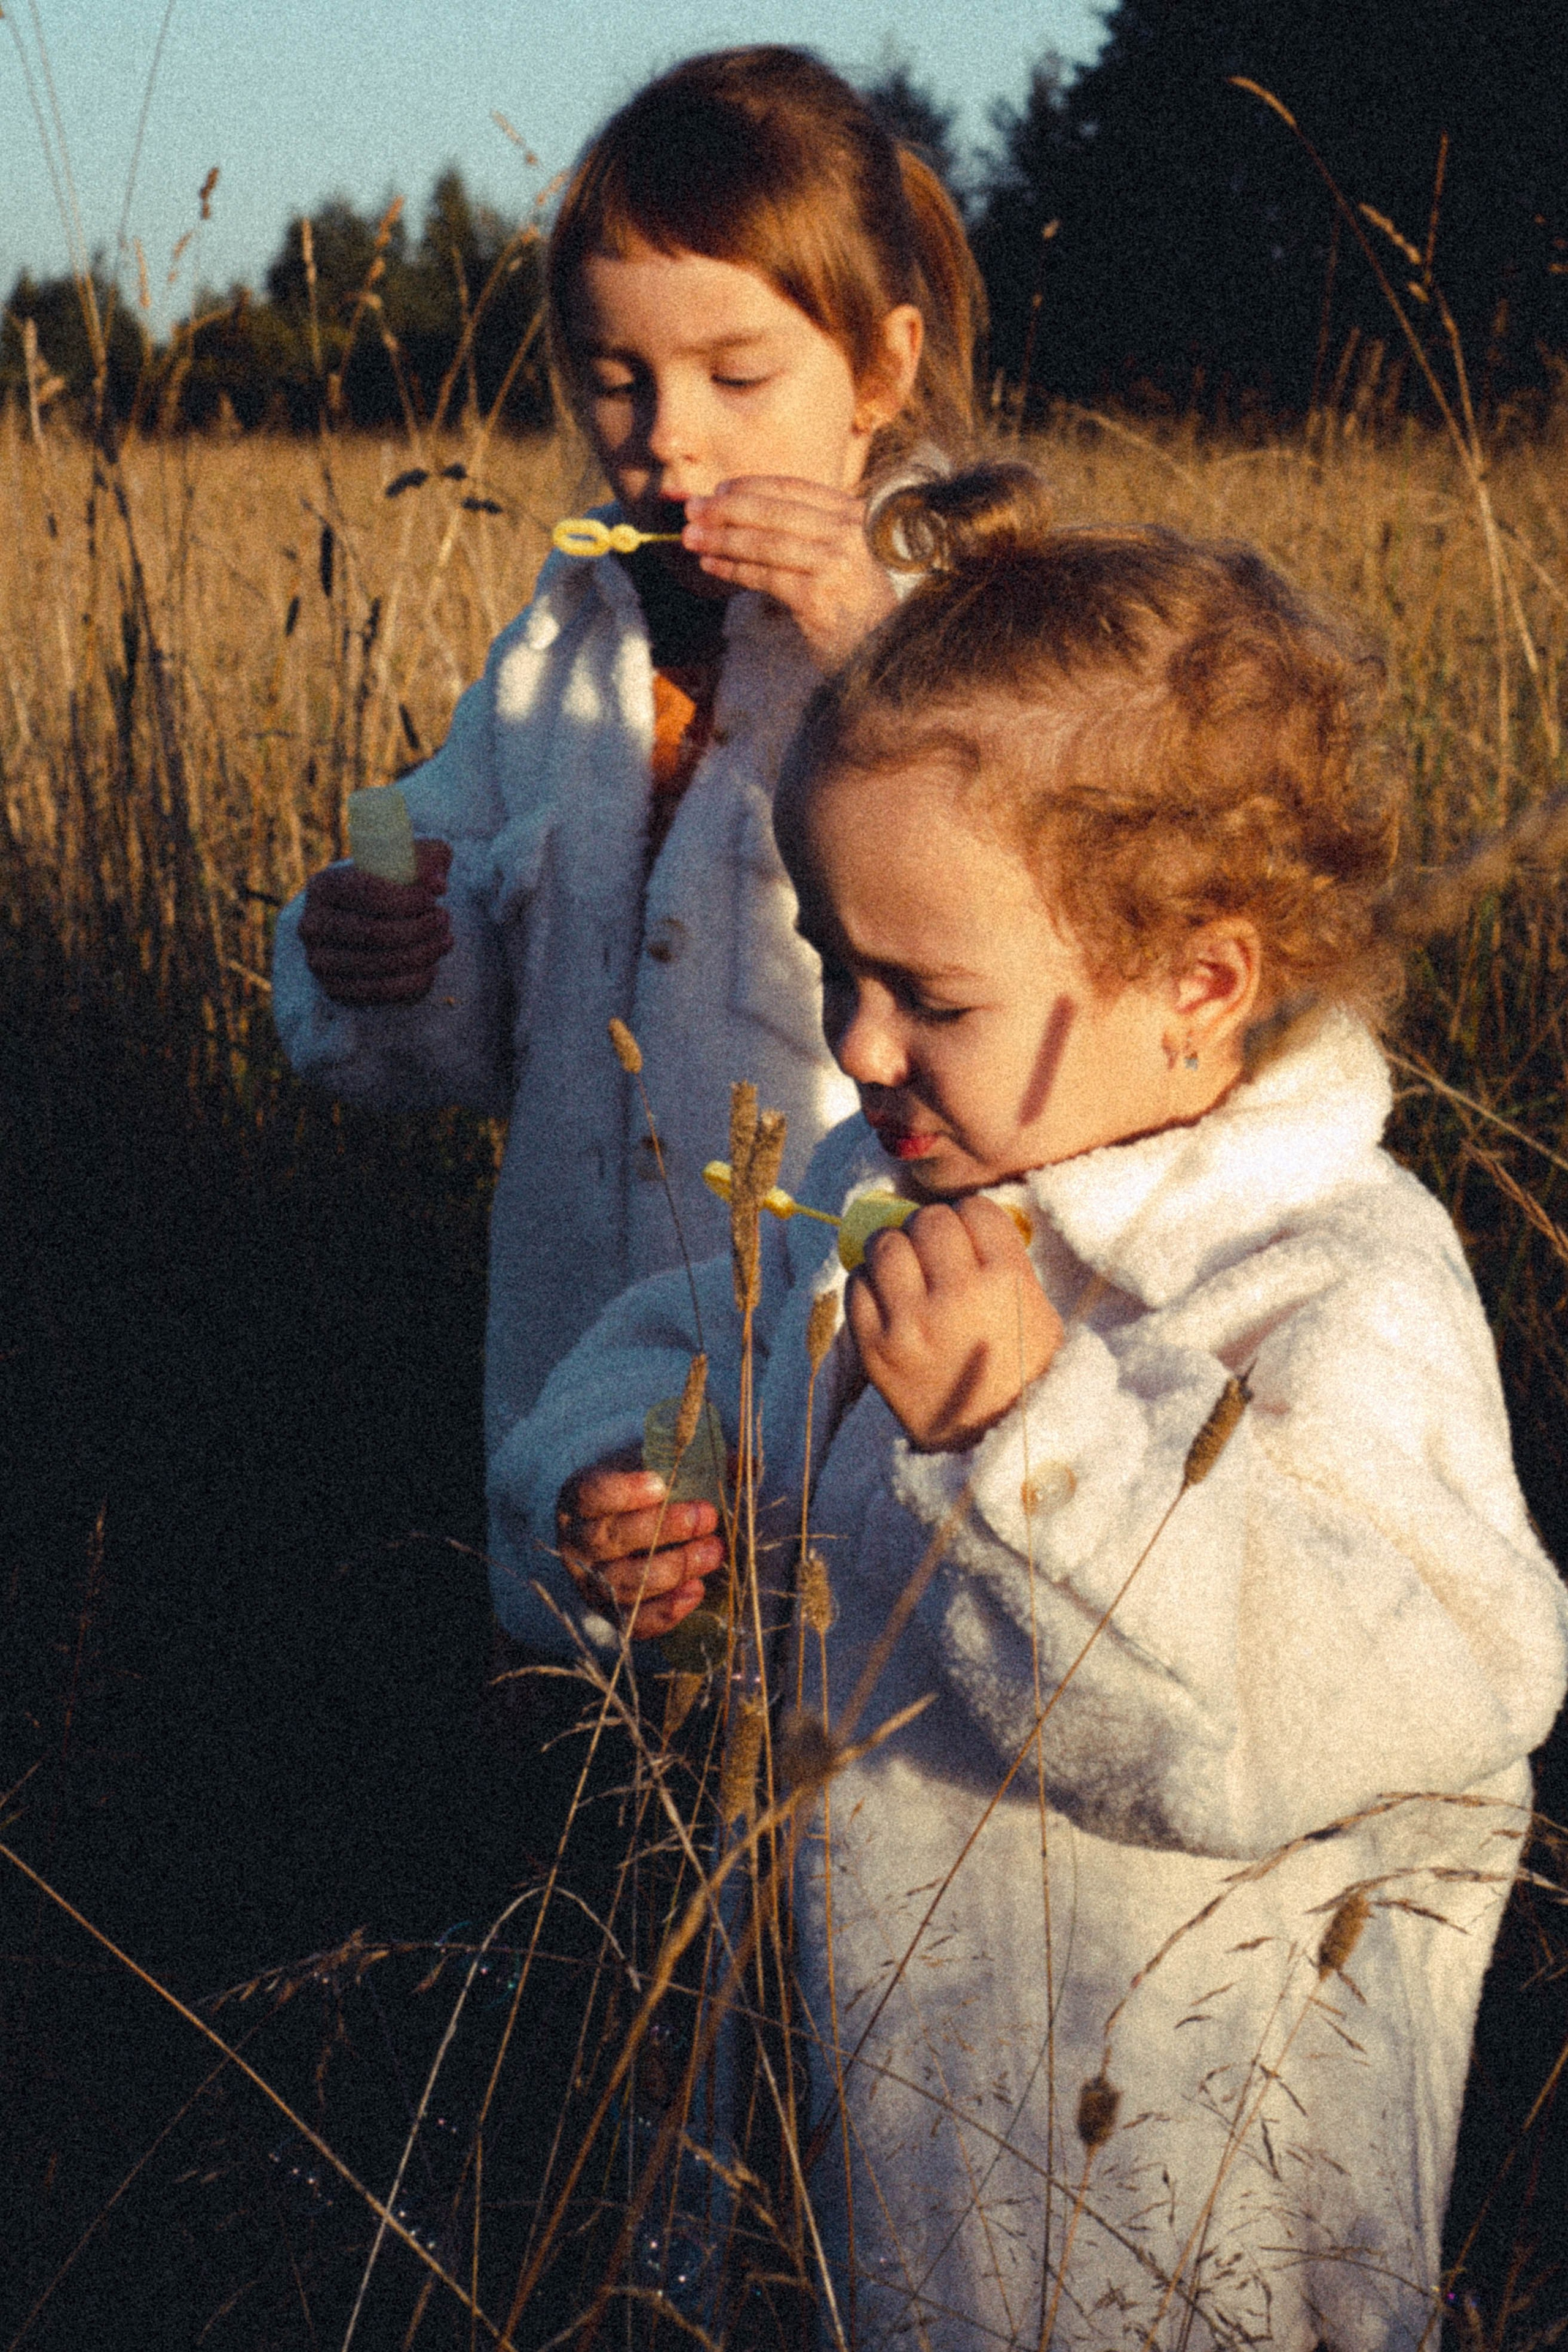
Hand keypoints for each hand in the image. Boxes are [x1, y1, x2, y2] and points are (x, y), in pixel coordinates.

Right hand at [297, 836, 452, 1004]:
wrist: (364, 919)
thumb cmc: (389, 884)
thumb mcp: (407, 860)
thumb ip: (426, 859)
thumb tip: (436, 884)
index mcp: (323, 886)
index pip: (367, 894)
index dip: (408, 900)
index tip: (434, 899)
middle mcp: (312, 925)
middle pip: (374, 934)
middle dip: (420, 929)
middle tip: (444, 920)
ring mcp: (319, 961)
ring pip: (380, 966)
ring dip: (423, 955)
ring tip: (445, 940)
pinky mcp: (333, 990)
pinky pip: (380, 993)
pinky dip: (413, 983)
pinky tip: (432, 967)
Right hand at [557, 1464, 725, 1641]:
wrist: (623, 1532)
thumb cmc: (642, 1495)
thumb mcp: (659, 1469)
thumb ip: (699, 1462)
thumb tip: (746, 1464)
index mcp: (579, 1499)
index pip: (591, 1495)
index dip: (623, 1492)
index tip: (660, 1483)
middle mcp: (576, 1543)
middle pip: (611, 1539)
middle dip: (663, 1528)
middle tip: (706, 1516)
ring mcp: (591, 1583)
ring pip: (626, 1583)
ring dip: (675, 1568)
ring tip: (714, 1551)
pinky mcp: (612, 1614)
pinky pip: (635, 1621)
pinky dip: (667, 1610)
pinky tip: (697, 1590)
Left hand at [681, 478, 895, 668]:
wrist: (884, 652)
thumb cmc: (856, 604)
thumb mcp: (842, 555)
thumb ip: (807, 530)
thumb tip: (742, 512)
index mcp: (854, 514)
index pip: (794, 487)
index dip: (751, 486)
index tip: (719, 490)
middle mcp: (848, 533)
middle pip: (774, 511)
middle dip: (726, 509)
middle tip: (692, 510)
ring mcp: (835, 564)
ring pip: (764, 543)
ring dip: (722, 539)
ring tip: (691, 538)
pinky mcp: (817, 597)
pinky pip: (764, 577)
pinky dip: (733, 569)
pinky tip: (712, 565)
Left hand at [846, 1198, 1062, 1451]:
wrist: (991, 1444)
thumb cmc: (1022, 1374)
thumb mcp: (1038, 1312)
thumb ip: (1004, 1262)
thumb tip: (962, 1222)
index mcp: (1006, 1281)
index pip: (975, 1210)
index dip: (968, 1219)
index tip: (966, 1235)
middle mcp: (957, 1294)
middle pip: (928, 1221)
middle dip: (929, 1230)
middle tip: (932, 1253)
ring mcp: (912, 1321)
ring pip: (885, 1245)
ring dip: (894, 1250)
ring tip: (904, 1270)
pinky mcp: (875, 1347)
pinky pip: (857, 1286)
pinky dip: (869, 1285)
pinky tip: (887, 1299)